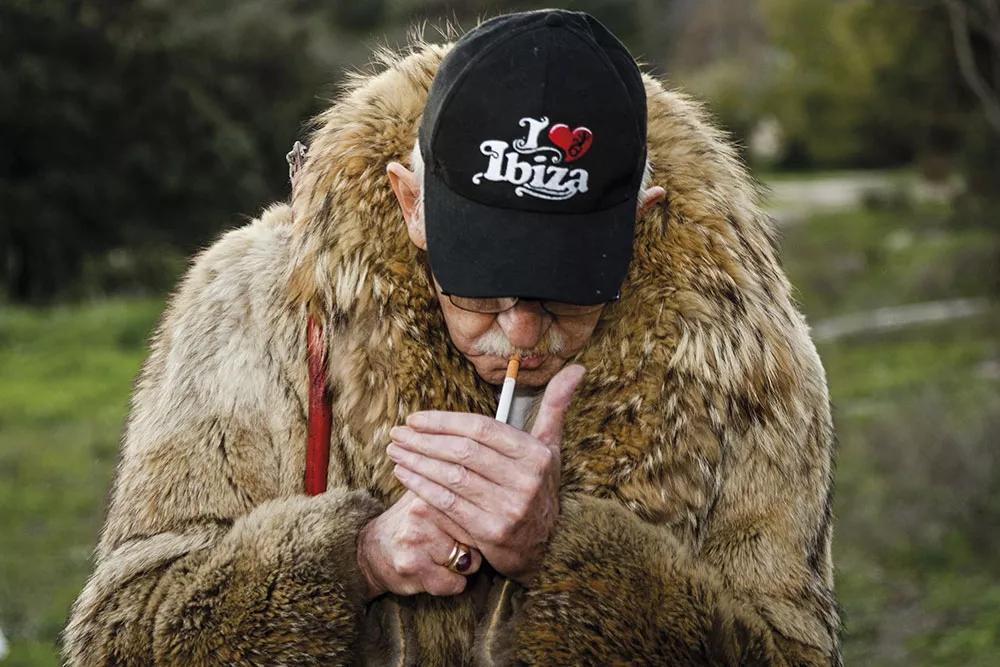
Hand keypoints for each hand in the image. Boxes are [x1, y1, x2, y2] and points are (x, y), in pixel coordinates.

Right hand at [356, 490, 482, 600]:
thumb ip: (462, 487)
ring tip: (440, 556)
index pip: (482, 508)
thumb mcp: (432, 495)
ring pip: (470, 562)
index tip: (470, 525)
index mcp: (433, 488)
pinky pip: (455, 584)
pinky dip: (450, 584)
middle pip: (479, 536)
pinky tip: (432, 572)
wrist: (372, 552)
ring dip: (462, 566)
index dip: (481, 523)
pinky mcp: (414, 567)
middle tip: (450, 541)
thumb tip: (502, 478)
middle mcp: (424, 510)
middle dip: (474, 545)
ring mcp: (418, 538)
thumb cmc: (414, 523)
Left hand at [387, 364, 584, 584]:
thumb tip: (578, 368)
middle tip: (398, 433)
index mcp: (536, 454)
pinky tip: (404, 475)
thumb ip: (556, 406)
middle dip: (424, 440)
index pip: (482, 429)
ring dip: (417, 462)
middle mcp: (525, 480)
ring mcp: (509, 508)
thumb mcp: (552, 447)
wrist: (548, 546)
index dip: (445, 421)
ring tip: (395, 451)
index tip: (416, 418)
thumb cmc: (540, 487)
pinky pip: (448, 504)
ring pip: (452, 477)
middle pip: (464, 452)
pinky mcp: (491, 532)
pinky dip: (422, 487)